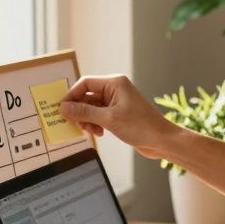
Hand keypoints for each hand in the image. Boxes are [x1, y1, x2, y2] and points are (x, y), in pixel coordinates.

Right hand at [59, 75, 176, 159]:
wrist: (162, 141)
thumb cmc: (142, 126)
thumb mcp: (109, 119)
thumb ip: (84, 113)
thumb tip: (64, 108)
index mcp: (115, 83)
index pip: (85, 83)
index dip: (72, 95)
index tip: (62, 109)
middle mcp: (115, 90)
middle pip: (87, 96)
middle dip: (80, 111)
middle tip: (76, 124)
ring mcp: (117, 102)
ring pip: (92, 108)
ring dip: (88, 120)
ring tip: (91, 131)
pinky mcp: (118, 114)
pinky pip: (99, 116)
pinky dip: (95, 124)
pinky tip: (99, 133)